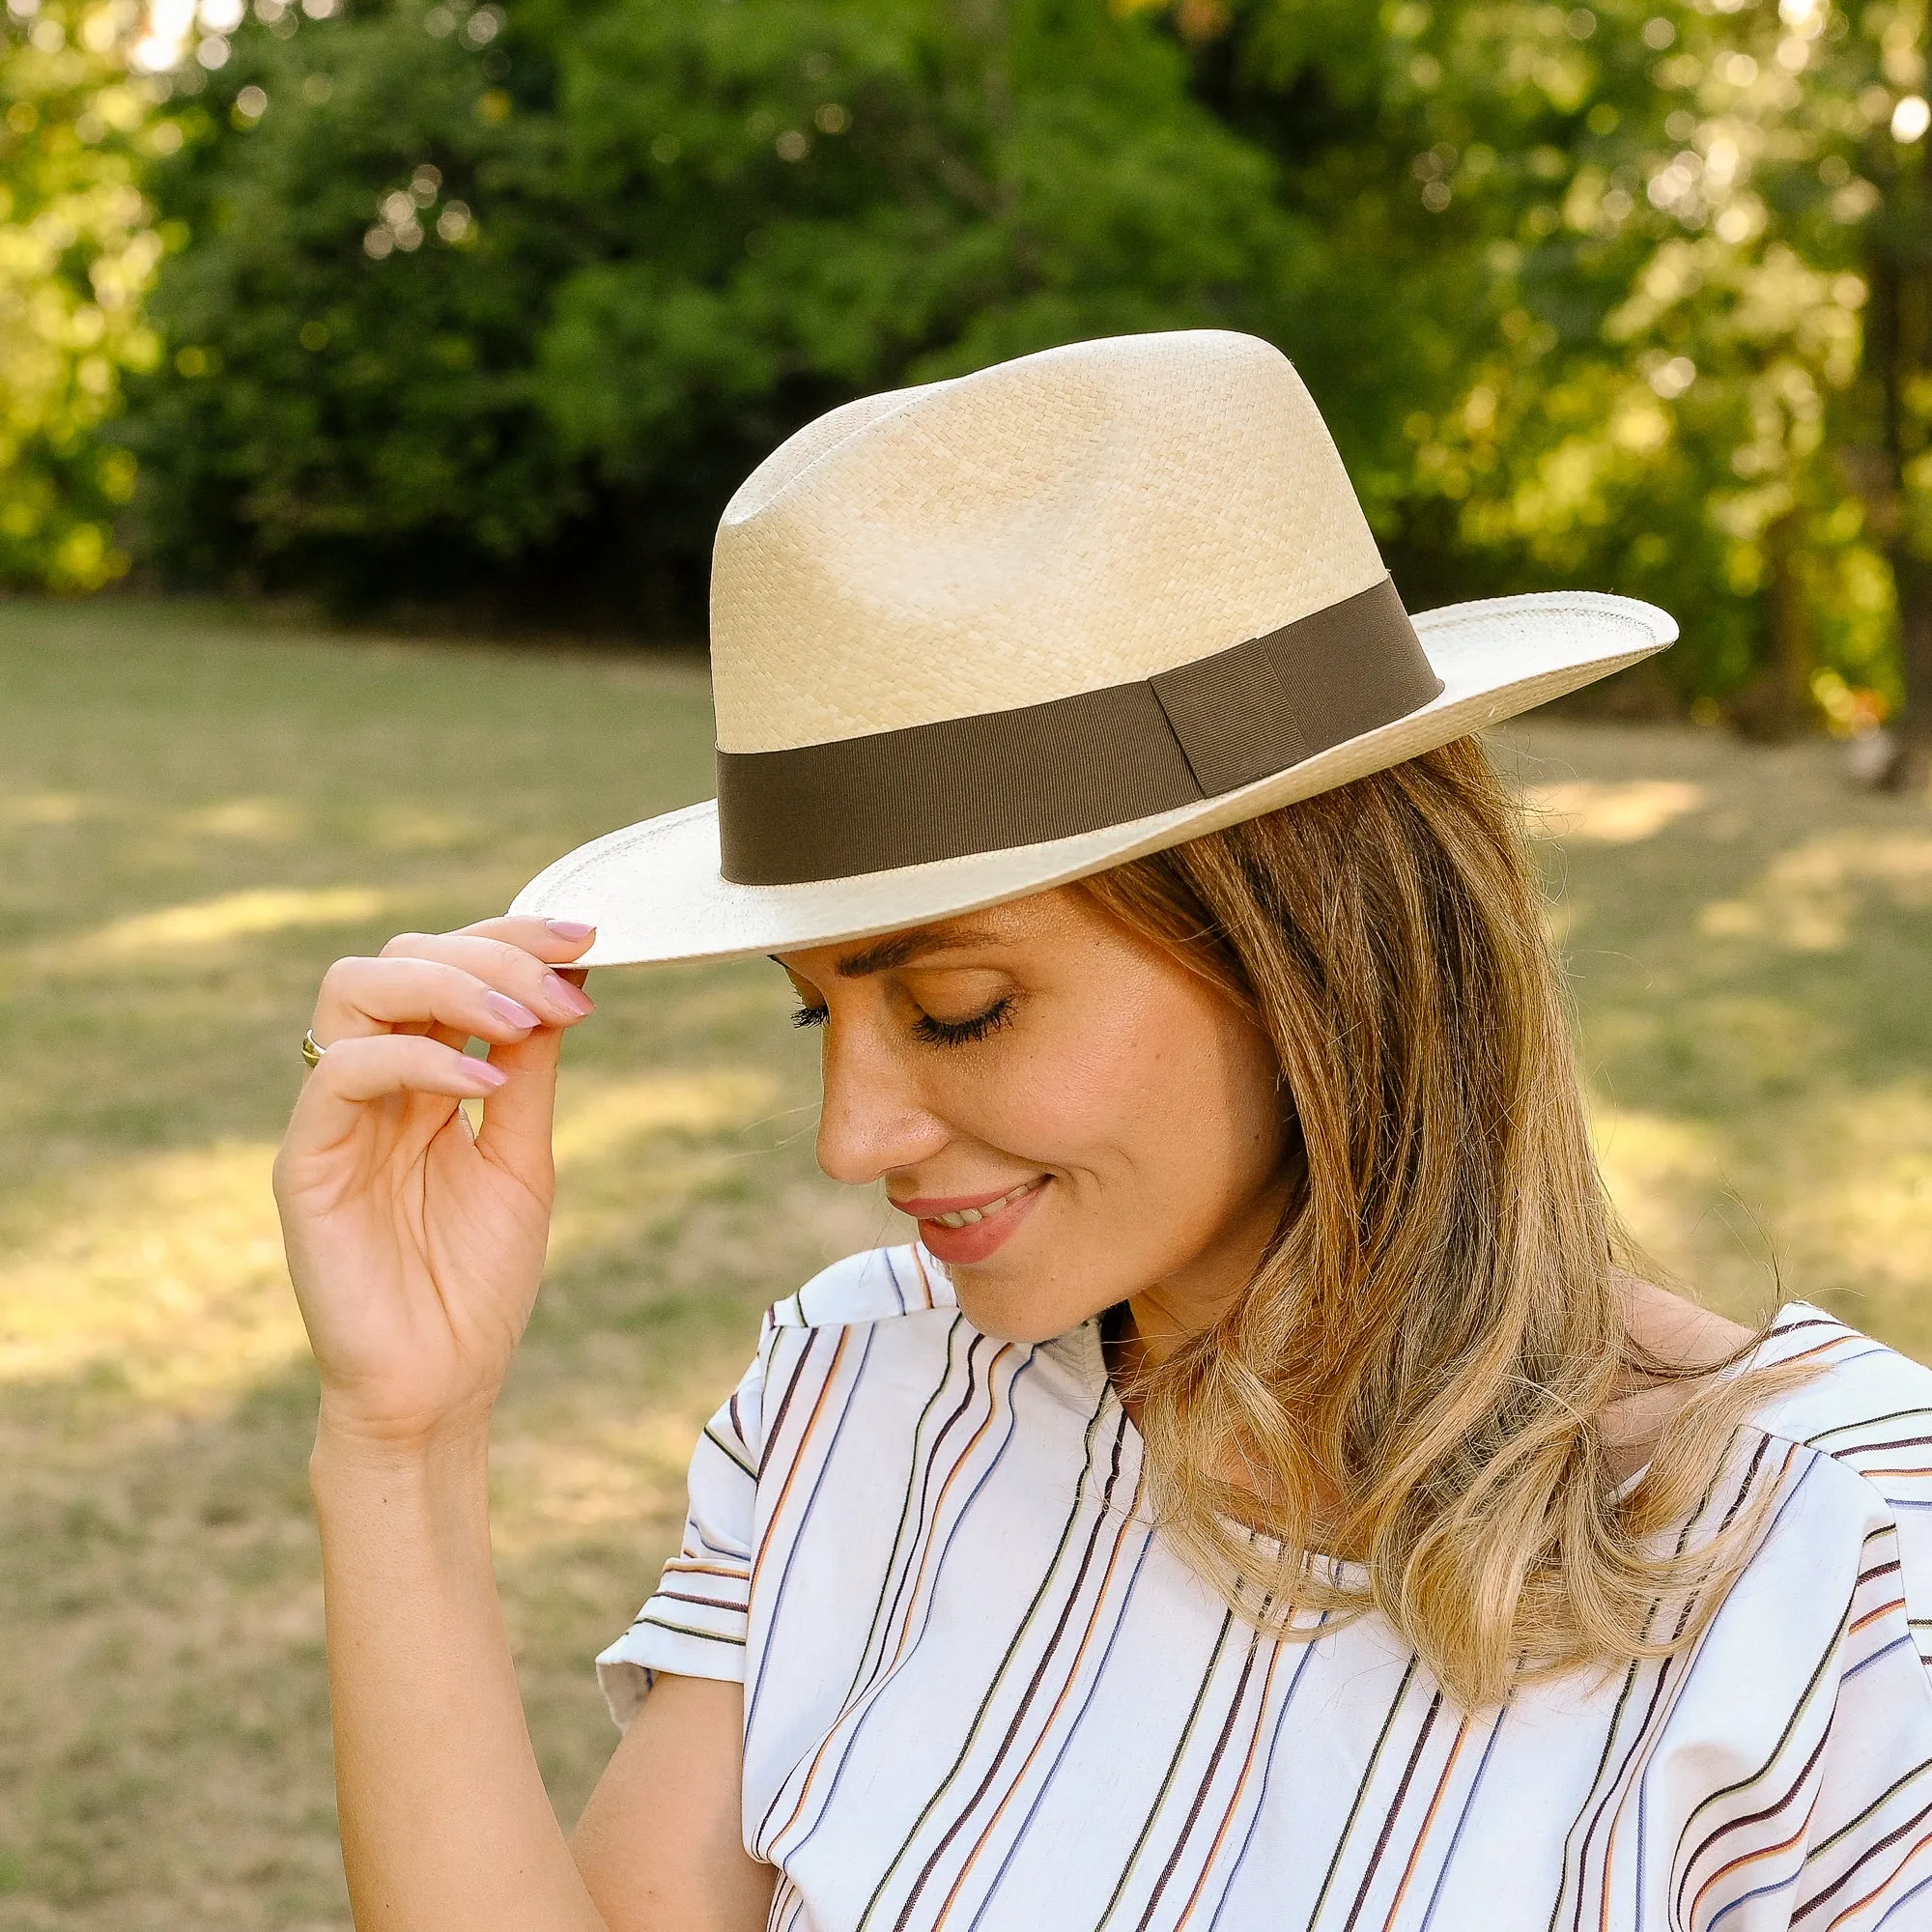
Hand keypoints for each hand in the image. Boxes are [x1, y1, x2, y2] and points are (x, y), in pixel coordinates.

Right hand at [273, 916, 597, 1449]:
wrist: (439, 1388)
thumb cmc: (477, 1283)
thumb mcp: (522, 1157)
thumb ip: (530, 1071)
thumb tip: (566, 979)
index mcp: (423, 1076)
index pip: (449, 966)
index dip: (511, 937)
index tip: (588, 937)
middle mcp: (373, 1082)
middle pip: (401, 956)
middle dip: (491, 953)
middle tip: (564, 986)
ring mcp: (334, 1117)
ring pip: (355, 988)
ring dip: (451, 985)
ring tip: (523, 1020)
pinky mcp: (306, 1162)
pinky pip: (342, 1073)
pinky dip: (419, 1058)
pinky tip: (486, 1085)